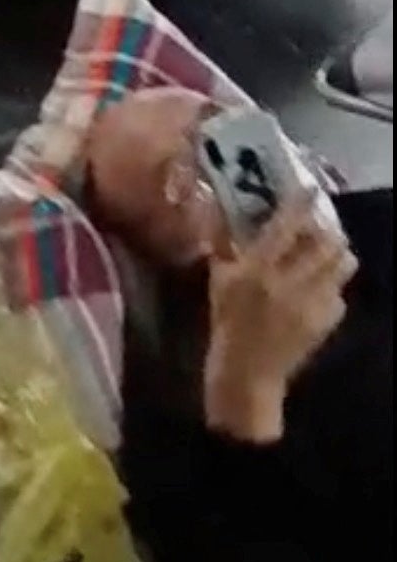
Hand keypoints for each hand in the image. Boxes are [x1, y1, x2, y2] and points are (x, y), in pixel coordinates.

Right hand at [204, 197, 355, 441]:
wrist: (248, 374)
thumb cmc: (227, 322)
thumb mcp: (219, 279)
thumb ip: (222, 241)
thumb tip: (219, 204)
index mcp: (260, 269)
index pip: (288, 226)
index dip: (302, 203)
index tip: (311, 187)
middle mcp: (291, 282)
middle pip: (328, 242)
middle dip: (328, 228)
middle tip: (318, 224)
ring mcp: (313, 304)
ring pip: (343, 265)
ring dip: (336, 254)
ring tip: (324, 252)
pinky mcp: (326, 323)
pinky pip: (339, 294)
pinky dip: (332, 286)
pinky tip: (317, 287)